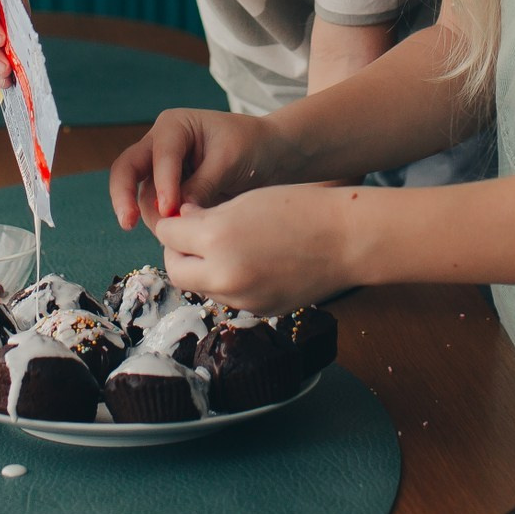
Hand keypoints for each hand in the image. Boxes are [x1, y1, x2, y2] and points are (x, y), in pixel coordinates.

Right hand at [108, 108, 289, 228]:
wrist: (270, 156)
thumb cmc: (252, 146)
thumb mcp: (229, 161)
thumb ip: (202, 185)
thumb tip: (176, 214)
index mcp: (175, 126)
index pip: (160, 155)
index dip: (163, 183)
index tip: (171, 209)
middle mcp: (160, 145)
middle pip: (127, 169)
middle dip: (123, 196)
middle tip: (128, 223)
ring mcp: (161, 170)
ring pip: (141, 196)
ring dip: (151, 217)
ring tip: (172, 237)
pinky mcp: (168, 192)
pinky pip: (155, 209)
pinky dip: (162, 223)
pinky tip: (174, 239)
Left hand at [149, 186, 356, 313]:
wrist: (347, 239)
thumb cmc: (298, 208)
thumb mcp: (244, 202)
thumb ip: (205, 216)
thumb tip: (179, 223)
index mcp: (216, 237)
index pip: (167, 235)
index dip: (172, 223)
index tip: (181, 217)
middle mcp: (222, 274)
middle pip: (175, 270)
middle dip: (178, 253)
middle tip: (192, 236)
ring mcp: (241, 299)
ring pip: (201, 287)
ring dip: (202, 269)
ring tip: (227, 246)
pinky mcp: (259, 311)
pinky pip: (229, 298)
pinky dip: (229, 282)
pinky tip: (251, 262)